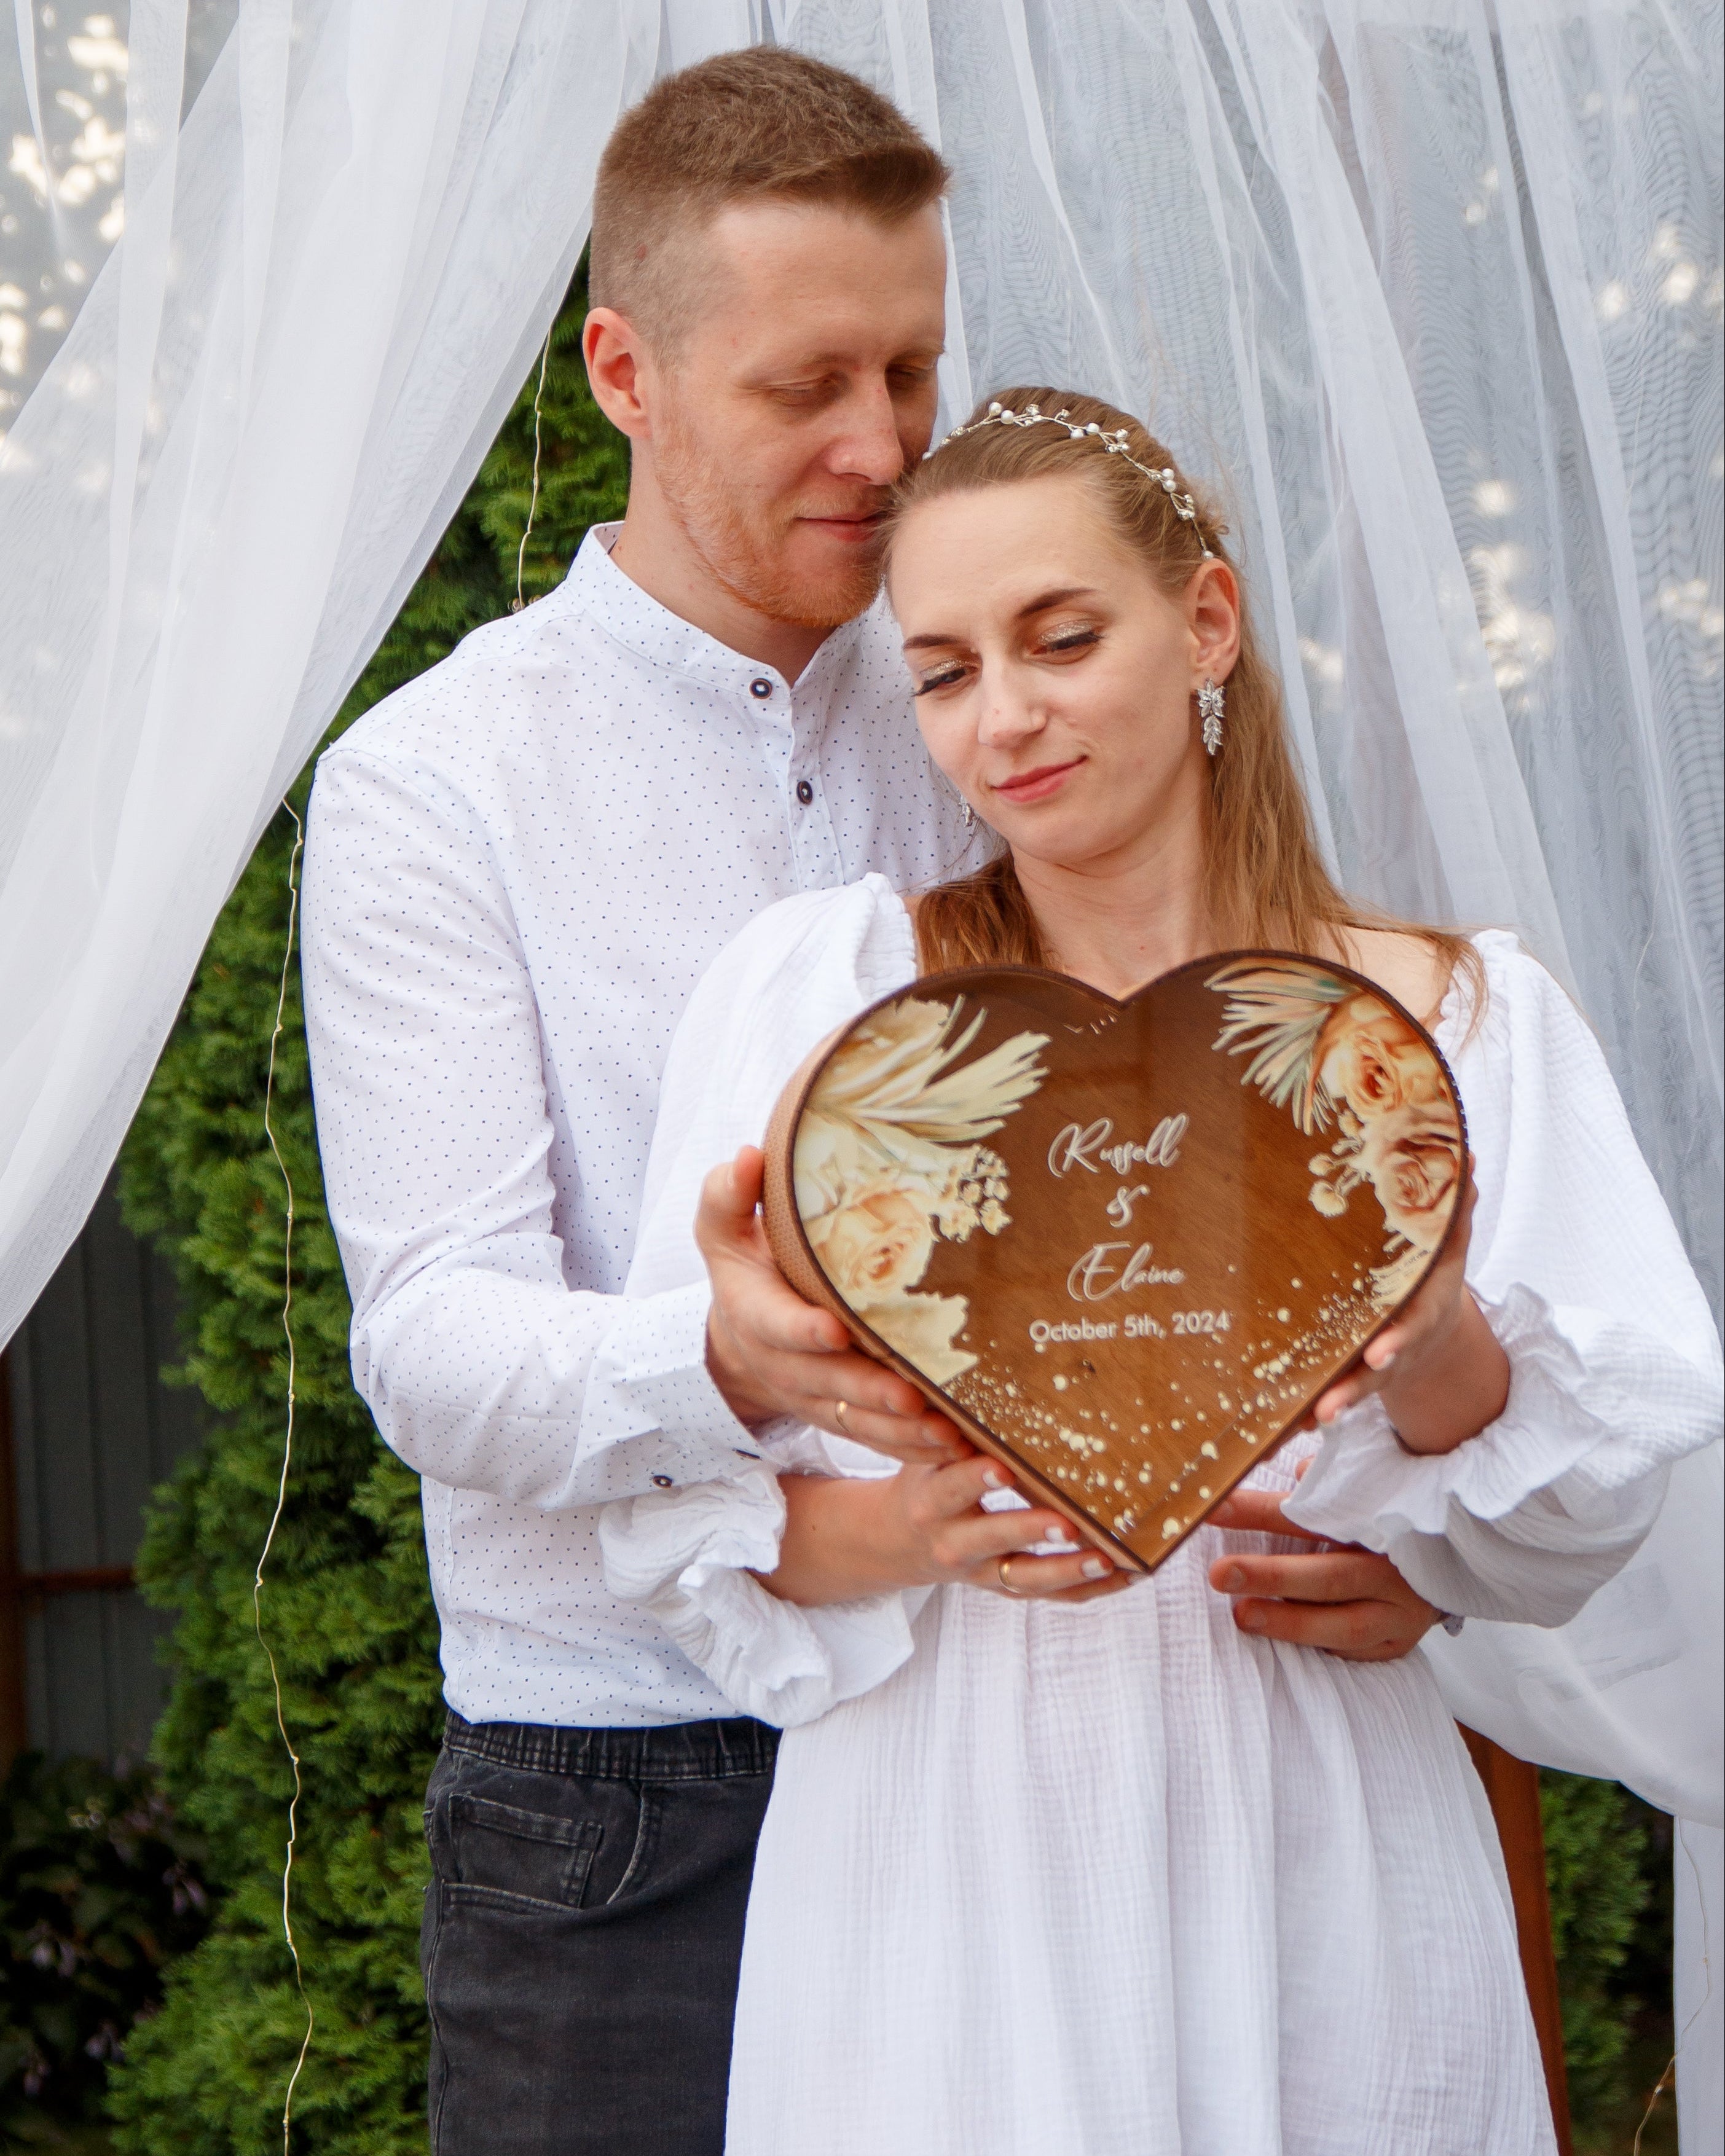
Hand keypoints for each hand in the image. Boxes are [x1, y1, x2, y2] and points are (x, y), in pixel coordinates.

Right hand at [698, 1147, 965, 1465]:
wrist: (738, 1338)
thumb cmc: (744, 1266)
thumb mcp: (723, 1227)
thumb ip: (729, 1195)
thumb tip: (750, 1157)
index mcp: (756, 1314)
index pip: (777, 1326)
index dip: (803, 1330)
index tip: (834, 1329)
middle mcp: (786, 1365)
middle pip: (828, 1383)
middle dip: (869, 1390)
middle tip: (912, 1393)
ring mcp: (815, 1396)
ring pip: (857, 1421)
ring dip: (900, 1432)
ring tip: (947, 1433)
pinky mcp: (842, 1416)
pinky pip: (876, 1441)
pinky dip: (913, 1451)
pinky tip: (957, 1450)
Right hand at [762, 1453, 1129, 1606]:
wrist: (898, 1542)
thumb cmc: (923, 1483)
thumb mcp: (925, 1455)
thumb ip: (952, 1431)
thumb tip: (988, 1380)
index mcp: (932, 1501)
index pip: (952, 1488)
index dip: (976, 1479)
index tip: (1003, 1468)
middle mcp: (954, 1542)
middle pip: (993, 1539)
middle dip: (1030, 1530)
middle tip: (1068, 1522)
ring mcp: (981, 1571)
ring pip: (1026, 1577)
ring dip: (1068, 1569)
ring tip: (1108, 1558)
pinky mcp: (1003, 1588)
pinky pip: (1047, 1595)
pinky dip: (1085, 1587)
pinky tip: (1122, 1573)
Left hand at [1206, 1465, 1438, 1661]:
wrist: (1444, 1565)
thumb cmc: (1383, 1525)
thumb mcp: (1362, 1493)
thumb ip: (1328, 1484)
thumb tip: (1301, 1471)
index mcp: (1381, 1523)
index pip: (1314, 1516)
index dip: (1262, 1512)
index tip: (1214, 1509)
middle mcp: (1394, 1570)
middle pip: (1330, 1576)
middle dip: (1272, 1576)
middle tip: (1219, 1574)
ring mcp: (1399, 1612)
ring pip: (1344, 1624)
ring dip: (1289, 1622)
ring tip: (1243, 1615)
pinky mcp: (1397, 1644)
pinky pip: (1354, 1651)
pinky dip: (1316, 1646)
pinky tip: (1278, 1641)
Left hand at [1306, 1164, 1508, 1454]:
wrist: (1431, 1331)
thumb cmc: (1430, 1280)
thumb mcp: (1447, 1248)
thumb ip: (1454, 1209)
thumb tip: (1462, 1153)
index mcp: (1417, 1315)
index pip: (1407, 1330)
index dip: (1394, 1343)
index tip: (1378, 1352)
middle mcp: (1391, 1347)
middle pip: (1372, 1375)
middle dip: (1353, 1390)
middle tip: (1330, 1406)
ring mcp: (1368, 1368)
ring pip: (1347, 1392)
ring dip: (1328, 1405)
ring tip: (1303, 1420)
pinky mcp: (1345, 1375)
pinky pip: (1325, 1395)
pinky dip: (1307, 1411)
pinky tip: (1284, 1422)